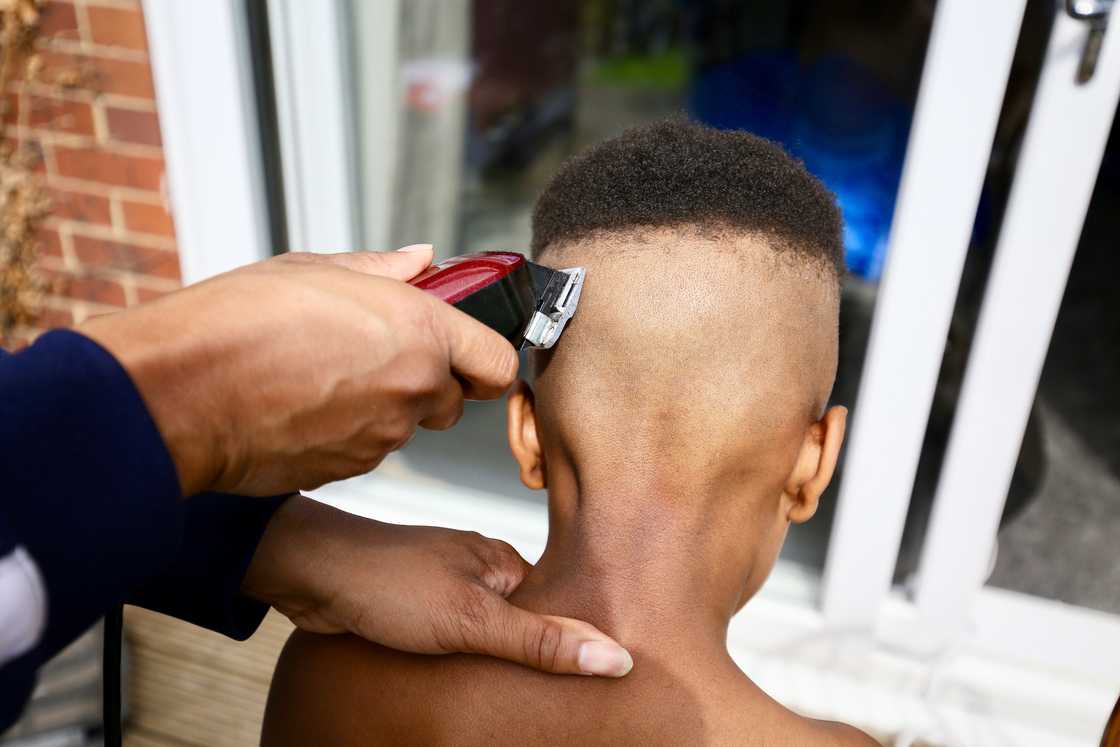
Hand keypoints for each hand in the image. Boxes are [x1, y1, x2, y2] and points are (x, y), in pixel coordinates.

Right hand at [78, 247, 517, 495]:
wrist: (184, 392)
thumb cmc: (239, 324)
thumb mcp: (313, 269)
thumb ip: (382, 270)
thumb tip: (421, 260)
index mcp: (419, 329)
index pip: (497, 363)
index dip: (487, 362)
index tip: (471, 357)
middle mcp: (413, 386)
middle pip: (453, 400)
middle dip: (428, 383)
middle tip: (378, 358)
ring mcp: (384, 435)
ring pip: (406, 426)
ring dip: (383, 408)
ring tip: (324, 377)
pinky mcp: (351, 470)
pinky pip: (366, 450)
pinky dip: (348, 434)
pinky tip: (305, 407)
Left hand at [242, 495, 633, 677]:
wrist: (311, 573)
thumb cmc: (390, 584)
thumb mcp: (474, 620)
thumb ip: (541, 641)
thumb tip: (613, 656)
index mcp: (503, 562)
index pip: (556, 612)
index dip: (570, 648)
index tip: (587, 686)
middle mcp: (479, 571)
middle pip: (522, 626)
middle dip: (528, 660)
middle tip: (539, 701)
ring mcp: (446, 588)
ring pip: (485, 637)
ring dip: (489, 663)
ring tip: (501, 697)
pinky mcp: (416, 608)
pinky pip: (453, 641)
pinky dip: (459, 662)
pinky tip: (458, 681)